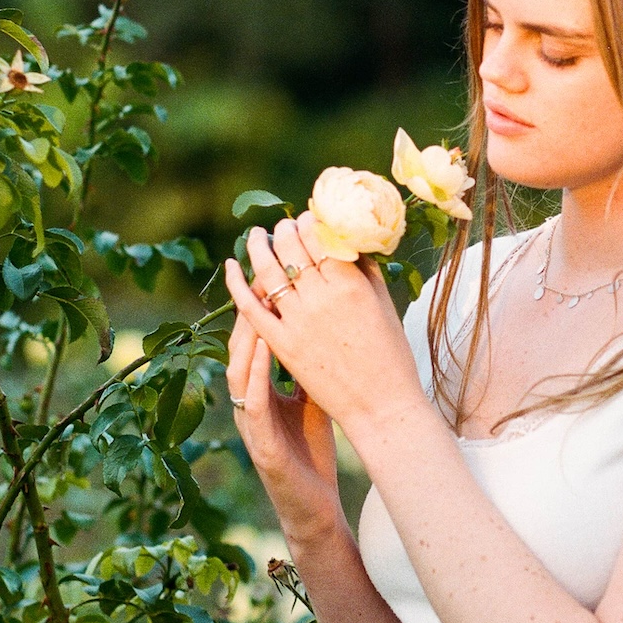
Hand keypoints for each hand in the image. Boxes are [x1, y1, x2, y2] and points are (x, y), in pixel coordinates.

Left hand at [223, 214, 426, 466]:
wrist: (381, 405)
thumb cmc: (392, 356)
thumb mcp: (384, 305)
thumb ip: (365, 270)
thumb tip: (350, 240)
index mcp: (350, 284)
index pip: (321, 237)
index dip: (310, 222)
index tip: (307, 217)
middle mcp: (320, 297)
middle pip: (291, 249)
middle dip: (284, 230)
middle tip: (282, 226)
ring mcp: (297, 321)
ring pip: (267, 271)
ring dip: (258, 247)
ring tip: (256, 236)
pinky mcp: (282, 344)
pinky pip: (251, 307)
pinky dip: (237, 284)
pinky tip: (231, 266)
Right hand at [224, 245, 341, 546]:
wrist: (314, 508)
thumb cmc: (313, 452)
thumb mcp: (314, 399)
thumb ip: (314, 366)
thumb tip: (333, 325)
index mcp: (261, 389)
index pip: (257, 337)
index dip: (262, 302)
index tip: (275, 266)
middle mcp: (248, 400)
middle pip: (241, 345)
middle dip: (247, 306)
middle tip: (257, 268)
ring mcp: (249, 423)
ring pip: (238, 368)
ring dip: (246, 334)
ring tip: (257, 299)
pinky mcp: (260, 444)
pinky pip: (251, 401)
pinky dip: (256, 374)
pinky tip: (263, 350)